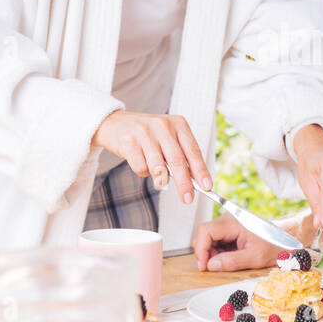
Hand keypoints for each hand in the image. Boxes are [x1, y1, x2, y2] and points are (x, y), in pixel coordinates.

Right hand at [94, 110, 211, 205]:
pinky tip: (140, 161)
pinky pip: (141, 168)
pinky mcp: (129, 142)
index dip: (200, 170)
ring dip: (161, 179)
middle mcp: (163, 126)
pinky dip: (143, 172)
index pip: (193, 150)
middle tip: (188, 198)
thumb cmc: (147, 134)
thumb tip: (194, 179)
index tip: (207, 186)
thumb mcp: (168, 136)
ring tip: (160, 178)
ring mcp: (145, 133)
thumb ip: (180, 154)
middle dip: (184, 183)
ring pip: (158, 167)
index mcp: (178, 123)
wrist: (115, 123)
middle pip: (177, 161)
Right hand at [192, 213, 282, 271]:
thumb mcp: (255, 257)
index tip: (204, 265)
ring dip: (211, 254)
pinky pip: (215, 241)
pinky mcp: (228, 231)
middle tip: (214, 267)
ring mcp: (227, 224)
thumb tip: (211, 265)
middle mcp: (228, 220)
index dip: (200, 249)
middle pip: (204, 234)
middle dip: (206, 253)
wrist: (285, 239)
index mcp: (233, 222)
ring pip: (208, 239)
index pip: (205, 230)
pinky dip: (218, 252)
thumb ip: (232, 262)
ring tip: (226, 262)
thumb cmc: (274, 244)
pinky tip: (229, 258)